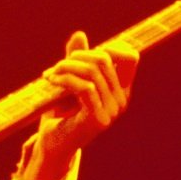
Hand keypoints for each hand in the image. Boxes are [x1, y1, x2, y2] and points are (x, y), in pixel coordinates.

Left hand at [19, 30, 138, 179]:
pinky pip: (85, 87)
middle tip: (56, 66)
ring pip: (92, 72)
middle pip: (104, 60)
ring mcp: (111, 111)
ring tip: (50, 74)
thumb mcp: (70, 82)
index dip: (110, 47)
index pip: (130, 58)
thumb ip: (76, 60)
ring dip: (66, 67)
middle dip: (76, 57)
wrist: (52, 144)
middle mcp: (121, 100)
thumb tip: (79, 34)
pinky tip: (52, 81)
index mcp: (121, 91)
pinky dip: (65, 79)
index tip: (80, 55)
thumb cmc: (61, 114)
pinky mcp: (97, 119)